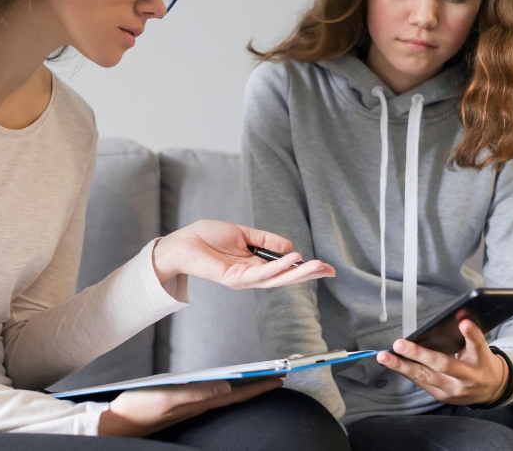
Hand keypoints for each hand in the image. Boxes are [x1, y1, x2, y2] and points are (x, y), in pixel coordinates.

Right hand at [97, 378, 282, 436]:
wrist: (112, 424)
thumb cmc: (135, 409)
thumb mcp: (165, 398)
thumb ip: (195, 392)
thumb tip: (226, 388)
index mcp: (196, 404)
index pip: (234, 395)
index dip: (257, 387)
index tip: (279, 379)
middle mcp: (196, 407)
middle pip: (233, 396)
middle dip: (256, 387)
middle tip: (278, 377)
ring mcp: (188, 408)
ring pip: (223, 397)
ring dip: (242, 388)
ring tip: (258, 380)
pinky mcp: (178, 406)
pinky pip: (209, 398)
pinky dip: (223, 390)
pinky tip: (225, 387)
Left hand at [151, 219, 334, 288]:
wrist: (182, 243)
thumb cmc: (206, 237)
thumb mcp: (242, 233)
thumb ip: (265, 240)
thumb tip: (289, 245)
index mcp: (254, 265)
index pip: (284, 270)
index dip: (304, 268)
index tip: (326, 267)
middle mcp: (251, 276)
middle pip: (285, 278)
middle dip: (308, 274)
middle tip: (330, 271)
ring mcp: (243, 279)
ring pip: (276, 278)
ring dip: (297, 272)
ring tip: (317, 265)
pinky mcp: (234, 278)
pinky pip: (260, 273)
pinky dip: (277, 267)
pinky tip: (292, 259)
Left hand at [375, 318, 508, 405]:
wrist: (491, 391)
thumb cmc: (481, 363)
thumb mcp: (481, 348)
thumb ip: (469, 336)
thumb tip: (458, 315)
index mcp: (481, 360)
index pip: (477, 345)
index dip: (471, 334)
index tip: (464, 322)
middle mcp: (468, 377)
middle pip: (443, 364)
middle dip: (419, 354)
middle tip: (400, 344)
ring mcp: (454, 389)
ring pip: (425, 377)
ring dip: (402, 366)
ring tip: (384, 357)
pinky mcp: (443, 396)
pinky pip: (421, 382)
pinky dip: (405, 372)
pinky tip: (391, 363)